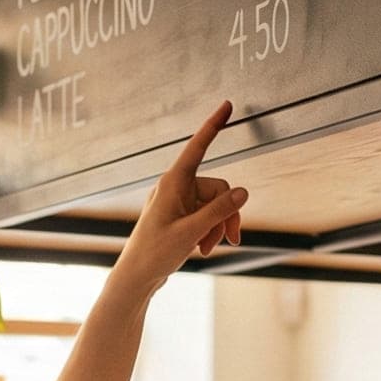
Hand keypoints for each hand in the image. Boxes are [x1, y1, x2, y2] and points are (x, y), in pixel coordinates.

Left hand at [109, 101, 246, 295]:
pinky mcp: (182, 215)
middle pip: (220, 188)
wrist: (137, 276)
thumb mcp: (191, 232)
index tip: (227, 105)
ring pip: (217, 205)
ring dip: (218, 227)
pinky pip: (207, 215)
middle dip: (228, 214)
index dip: (213, 125)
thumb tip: (244, 191)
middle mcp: (177, 186)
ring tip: (209, 248)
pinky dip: (210, 231)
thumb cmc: (155, 252)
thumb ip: (219, 211)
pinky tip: (203, 248)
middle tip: (231, 240)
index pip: (198, 146)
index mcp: (173, 182)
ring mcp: (180, 201)